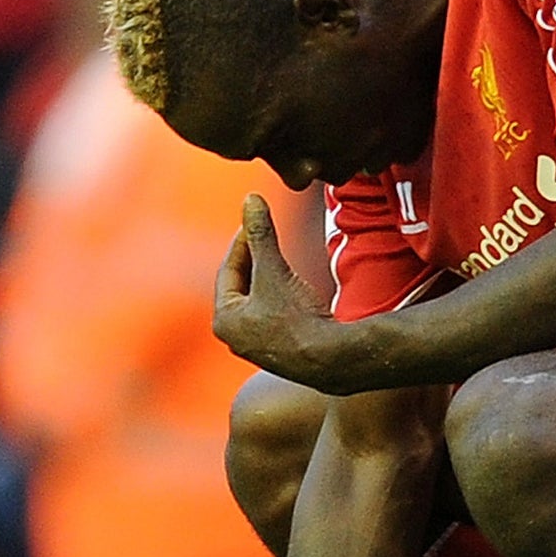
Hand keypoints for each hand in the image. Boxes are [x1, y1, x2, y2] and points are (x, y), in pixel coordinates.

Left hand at [215, 195, 351, 391]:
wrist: (331, 358)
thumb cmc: (297, 317)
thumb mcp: (274, 269)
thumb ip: (261, 234)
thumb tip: (250, 198)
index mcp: (224, 319)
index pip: (228, 271)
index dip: (241, 243)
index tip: (253, 221)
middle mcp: (234, 337)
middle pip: (240, 287)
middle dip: (253, 260)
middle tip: (265, 235)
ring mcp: (256, 348)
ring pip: (256, 302)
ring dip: (266, 278)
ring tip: (279, 258)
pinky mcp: (278, 353)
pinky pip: (271, 316)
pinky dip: (278, 297)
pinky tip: (293, 287)